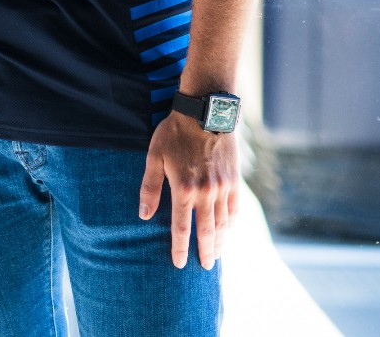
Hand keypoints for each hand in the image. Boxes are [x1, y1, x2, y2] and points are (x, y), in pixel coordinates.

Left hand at [137, 110, 238, 269]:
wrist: (205, 111)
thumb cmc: (175, 132)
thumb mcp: (154, 157)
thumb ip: (150, 188)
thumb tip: (144, 215)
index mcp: (184, 189)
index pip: (182, 228)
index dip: (180, 249)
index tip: (179, 264)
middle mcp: (206, 193)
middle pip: (207, 231)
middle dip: (205, 251)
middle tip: (206, 267)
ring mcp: (223, 187)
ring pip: (224, 222)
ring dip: (220, 240)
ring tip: (217, 253)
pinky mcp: (234, 179)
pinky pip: (235, 207)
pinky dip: (232, 222)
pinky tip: (228, 229)